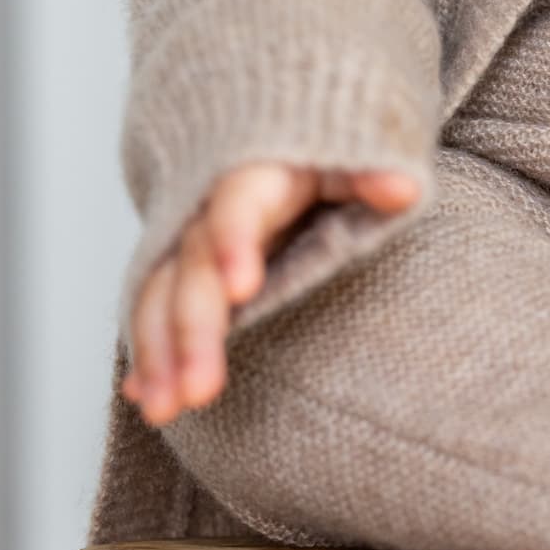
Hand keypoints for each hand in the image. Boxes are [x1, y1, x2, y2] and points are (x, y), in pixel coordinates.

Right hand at [121, 161, 420, 424]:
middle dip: (192, 327)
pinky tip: (146, 397)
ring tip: (165, 409)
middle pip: (193, 265)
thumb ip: (370, 175)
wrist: (296, 139)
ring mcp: (193, 240)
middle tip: (199, 390)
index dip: (234, 240)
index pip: (237, 204)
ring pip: (161, 294)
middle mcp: (212, 206)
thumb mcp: (353, 155)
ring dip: (159, 352)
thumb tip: (403, 190)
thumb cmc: (334, 153)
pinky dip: (150, 351)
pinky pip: (156, 307)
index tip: (241, 287)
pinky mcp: (186, 269)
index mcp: (258, 173)